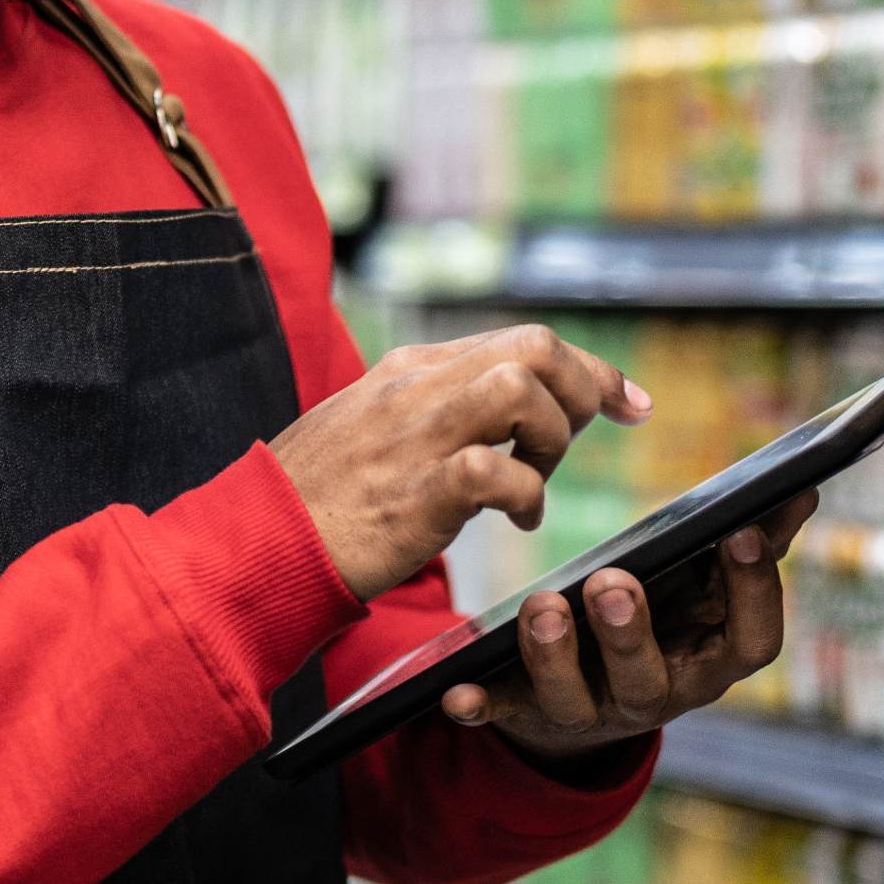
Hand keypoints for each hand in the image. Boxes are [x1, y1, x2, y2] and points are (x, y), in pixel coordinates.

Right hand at [270, 324, 649, 603]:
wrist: (257, 543)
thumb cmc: (316, 499)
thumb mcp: (372, 428)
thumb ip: (432, 410)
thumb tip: (499, 411)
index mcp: (410, 369)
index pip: (520, 340)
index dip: (587, 368)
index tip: (626, 400)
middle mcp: (416, 389)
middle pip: (534, 347)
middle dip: (584, 389)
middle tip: (591, 438)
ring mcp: (414, 436)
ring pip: (520, 390)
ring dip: (553, 438)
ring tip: (537, 480)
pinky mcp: (416, 493)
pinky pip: (497, 471)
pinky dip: (526, 496)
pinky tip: (517, 522)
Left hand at [443, 494, 818, 762]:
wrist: (599, 688)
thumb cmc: (667, 616)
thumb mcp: (708, 584)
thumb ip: (751, 543)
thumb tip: (800, 489)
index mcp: (709, 657)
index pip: (752, 642)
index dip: (754, 593)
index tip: (738, 534)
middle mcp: (656, 693)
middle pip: (651, 679)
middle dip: (631, 634)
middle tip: (613, 582)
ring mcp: (593, 708)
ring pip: (576, 698)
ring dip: (556, 656)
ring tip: (542, 605)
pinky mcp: (531, 711)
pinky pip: (505, 712)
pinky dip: (481, 704)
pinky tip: (457, 693)